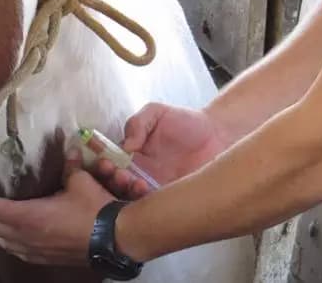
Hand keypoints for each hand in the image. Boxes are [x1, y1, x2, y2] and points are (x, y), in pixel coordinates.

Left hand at [0, 148, 113, 265]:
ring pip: (2, 242)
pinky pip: (16, 251)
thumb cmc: (95, 210)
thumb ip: (69, 166)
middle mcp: (27, 237)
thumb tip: (69, 149)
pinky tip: (12, 235)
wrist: (116, 239)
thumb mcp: (80, 182)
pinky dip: (7, 241)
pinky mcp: (45, 259)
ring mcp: (35, 251)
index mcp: (29, 217)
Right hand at [96, 103, 227, 198]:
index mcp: (131, 155)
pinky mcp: (171, 199)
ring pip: (132, 199)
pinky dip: (148, 205)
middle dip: (112, 182)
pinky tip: (150, 193)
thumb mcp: (157, 113)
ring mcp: (153, 188)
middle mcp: (138, 173)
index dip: (102, 166)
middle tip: (120, 175)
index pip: (109, 163)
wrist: (219, 135)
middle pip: (115, 185)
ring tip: (136, 183)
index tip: (105, 163)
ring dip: (128, 194)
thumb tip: (125, 146)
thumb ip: (137, 123)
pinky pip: (155, 208)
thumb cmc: (186, 122)